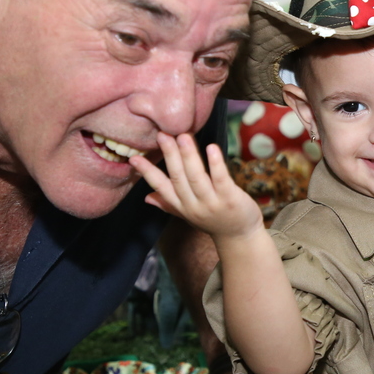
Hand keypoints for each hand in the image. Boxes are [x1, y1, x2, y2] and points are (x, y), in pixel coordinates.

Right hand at [132, 136, 262, 240]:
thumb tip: (146, 197)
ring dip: (189, 156)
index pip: (161, 187)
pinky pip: (221, 180)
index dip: (147, 173)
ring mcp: (212, 203)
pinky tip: (212, 148)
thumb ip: (168, 204)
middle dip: (170, 155)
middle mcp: (194, 205)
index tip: (134, 158)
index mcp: (182, 206)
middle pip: (178, 178)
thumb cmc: (214, 220)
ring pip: (197, 177)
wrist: (239, 237)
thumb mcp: (188, 214)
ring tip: (183, 136)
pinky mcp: (231, 199)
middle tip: (163, 135)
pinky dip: (216, 164)